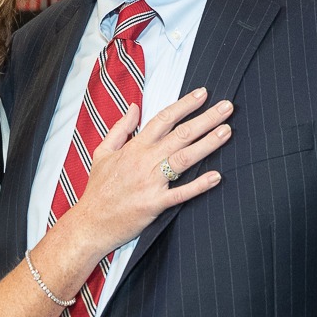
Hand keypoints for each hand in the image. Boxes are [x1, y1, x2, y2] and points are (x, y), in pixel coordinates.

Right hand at [69, 88, 230, 256]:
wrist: (90, 222)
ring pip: (184, 158)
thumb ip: (120, 128)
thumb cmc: (97, 190)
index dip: (184, 105)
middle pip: (180, 134)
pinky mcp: (155, 204)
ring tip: (226, 131)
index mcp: (134, 147)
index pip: (163, 119)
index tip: (202, 94)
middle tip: (226, 107)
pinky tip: (217, 176)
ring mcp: (151, 182)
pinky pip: (181, 193)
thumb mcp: (102, 152)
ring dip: (207, 144)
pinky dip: (199, 185)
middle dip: (205, 119)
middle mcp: (144, 161)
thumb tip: (134, 108)